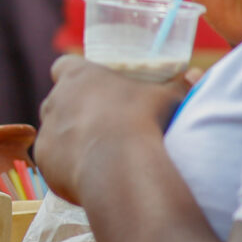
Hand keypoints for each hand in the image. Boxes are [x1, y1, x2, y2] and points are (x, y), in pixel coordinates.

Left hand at [34, 55, 189, 206]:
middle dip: (75, 110)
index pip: (64, 65)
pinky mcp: (44, 164)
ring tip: (100, 154)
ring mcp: (46, 133)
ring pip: (54, 133)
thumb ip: (179, 85)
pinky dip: (68, 168)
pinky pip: (54, 163)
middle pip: (58, 101)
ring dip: (71, 140)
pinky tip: (92, 176)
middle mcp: (55, 101)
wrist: (121, 168)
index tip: (93, 86)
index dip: (77, 75)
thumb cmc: (146, 122)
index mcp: (78, 76)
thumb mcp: (170, 98)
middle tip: (102, 123)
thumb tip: (197, 75)